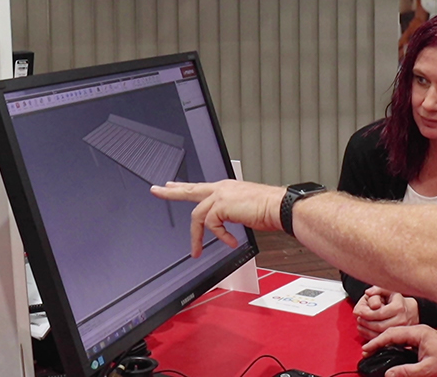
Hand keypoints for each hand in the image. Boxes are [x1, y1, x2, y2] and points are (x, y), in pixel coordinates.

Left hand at [150, 180, 284, 256]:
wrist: (279, 207)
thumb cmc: (269, 208)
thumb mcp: (245, 208)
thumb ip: (231, 212)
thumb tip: (224, 224)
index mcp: (227, 188)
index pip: (200, 187)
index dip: (184, 187)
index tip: (172, 186)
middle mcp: (222, 188)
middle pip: (190, 190)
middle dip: (171, 192)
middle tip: (156, 191)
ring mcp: (221, 195)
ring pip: (197, 215)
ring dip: (196, 236)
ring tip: (197, 250)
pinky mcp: (221, 205)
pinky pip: (212, 225)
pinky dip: (220, 236)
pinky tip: (230, 241)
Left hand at [353, 286, 419, 339]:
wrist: (411, 311)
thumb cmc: (396, 301)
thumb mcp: (388, 291)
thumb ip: (377, 290)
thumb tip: (368, 293)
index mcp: (398, 307)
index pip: (379, 313)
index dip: (367, 314)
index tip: (359, 312)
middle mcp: (401, 320)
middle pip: (379, 326)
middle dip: (365, 323)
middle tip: (358, 319)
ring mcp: (400, 331)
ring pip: (380, 335)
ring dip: (366, 331)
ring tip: (360, 324)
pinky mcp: (399, 339)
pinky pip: (382, 341)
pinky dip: (370, 337)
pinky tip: (365, 331)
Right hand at [362, 324, 436, 376]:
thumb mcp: (427, 370)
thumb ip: (406, 372)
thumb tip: (389, 374)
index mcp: (418, 333)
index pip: (392, 334)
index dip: (377, 342)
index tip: (366, 349)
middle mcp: (419, 331)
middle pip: (393, 333)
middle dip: (378, 342)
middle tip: (367, 352)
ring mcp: (422, 335)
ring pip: (399, 336)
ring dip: (387, 343)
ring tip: (376, 352)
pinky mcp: (424, 341)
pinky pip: (405, 341)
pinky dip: (396, 346)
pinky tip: (392, 354)